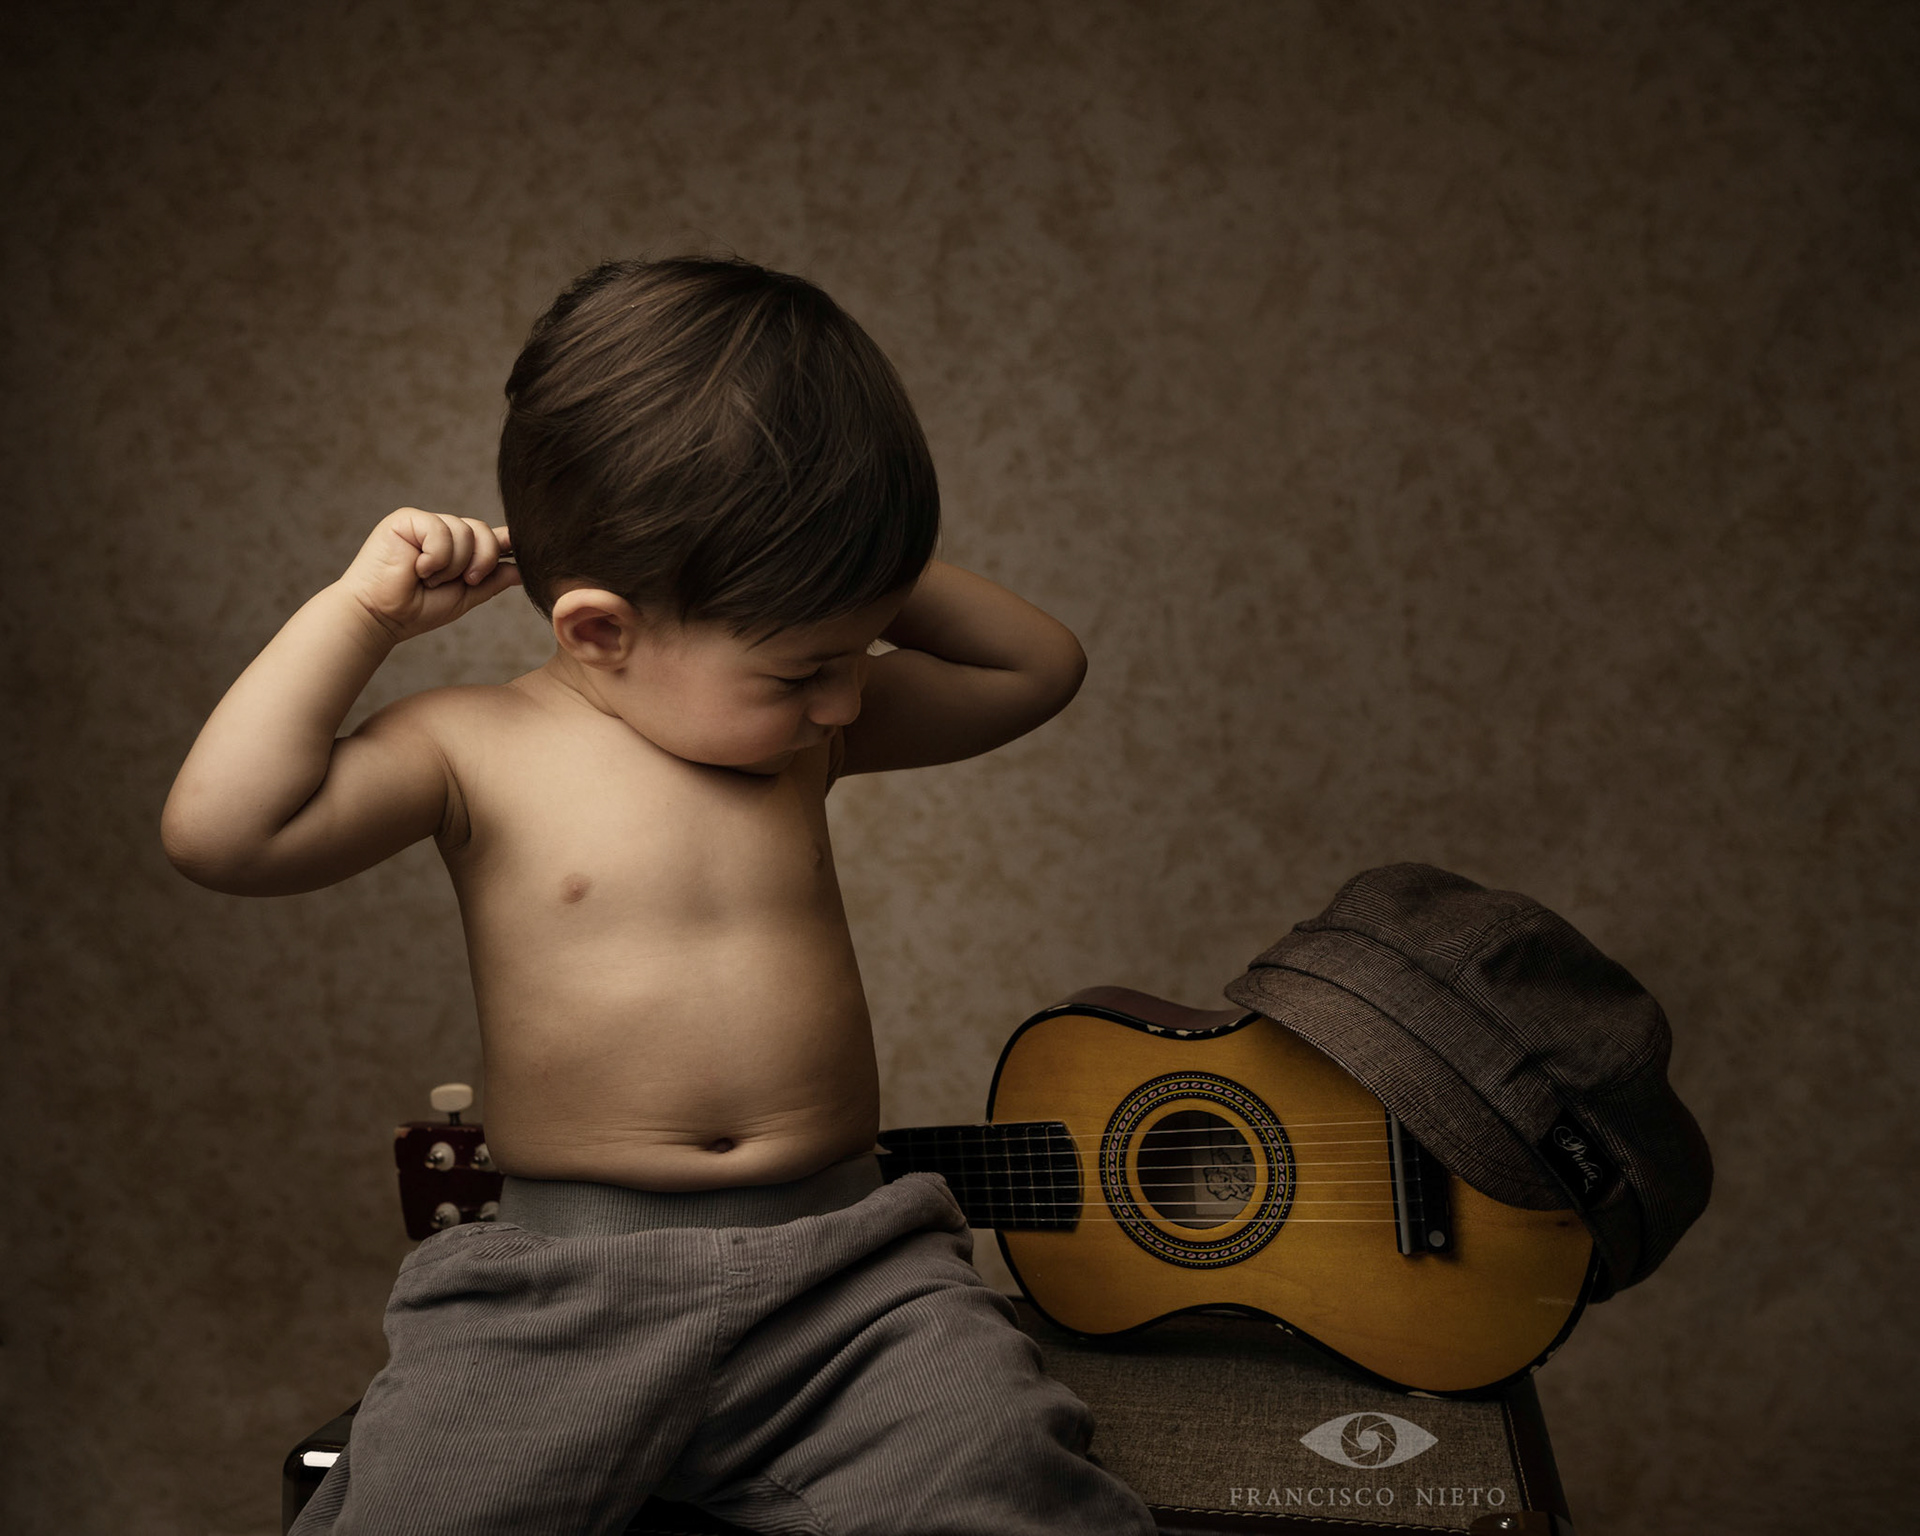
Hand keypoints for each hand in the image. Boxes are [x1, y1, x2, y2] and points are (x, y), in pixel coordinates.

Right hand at [340, 508, 521, 642]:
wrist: (381, 616)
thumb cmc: (416, 610)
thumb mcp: (464, 597)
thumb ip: (491, 581)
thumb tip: (521, 570)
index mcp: (457, 550)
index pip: (489, 538)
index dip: (507, 540)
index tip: (523, 545)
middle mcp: (443, 533)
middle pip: (483, 531)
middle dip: (481, 561)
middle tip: (464, 581)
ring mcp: (425, 524)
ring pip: (464, 532)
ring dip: (452, 565)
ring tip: (428, 578)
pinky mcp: (407, 519)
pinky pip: (440, 531)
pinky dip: (435, 557)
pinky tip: (416, 568)